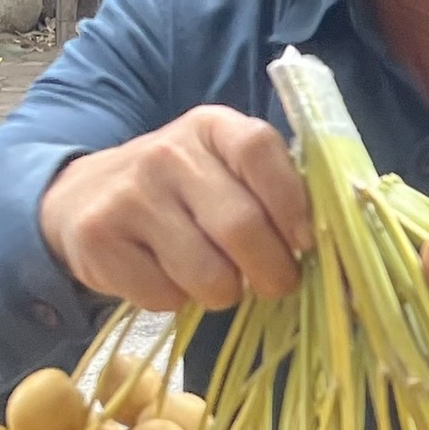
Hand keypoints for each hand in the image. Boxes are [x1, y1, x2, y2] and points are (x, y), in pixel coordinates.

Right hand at [38, 106, 311, 311]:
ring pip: (207, 274)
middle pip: (242, 226)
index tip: (305, 243)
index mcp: (212, 128)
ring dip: (224, 292)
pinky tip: (165, 277)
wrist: (84, 198)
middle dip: (273, 272)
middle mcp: (168, 152)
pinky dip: (175, 301)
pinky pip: (163, 296)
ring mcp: (130, 195)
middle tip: (275, 284)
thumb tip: (344, 253)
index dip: (292, 205)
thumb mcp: (227, 172)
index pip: (260, 151)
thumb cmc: (184, 193)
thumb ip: (278, 194)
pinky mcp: (100, 240)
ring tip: (215, 278)